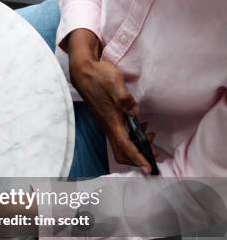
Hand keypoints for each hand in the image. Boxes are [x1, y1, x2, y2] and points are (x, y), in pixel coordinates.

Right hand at [68, 29, 154, 172]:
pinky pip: (121, 136)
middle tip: (155, 154)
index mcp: (112, 120)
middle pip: (122, 152)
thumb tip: (134, 112)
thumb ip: (124, 98)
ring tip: (151, 137)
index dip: (138, 157)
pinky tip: (141, 127)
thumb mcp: (114, 82)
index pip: (126, 145)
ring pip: (122, 145)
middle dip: (138, 157)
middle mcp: (109, 125)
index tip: (148, 167)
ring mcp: (108, 123)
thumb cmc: (99, 76)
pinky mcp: (109, 119)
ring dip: (137, 147)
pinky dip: (133, 138)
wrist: (84, 72)